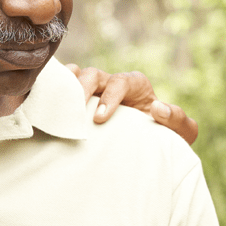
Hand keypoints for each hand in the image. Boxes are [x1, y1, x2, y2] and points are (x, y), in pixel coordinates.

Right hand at [66, 64, 198, 144]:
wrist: (148, 149)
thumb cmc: (165, 137)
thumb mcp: (182, 132)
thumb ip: (178, 120)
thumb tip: (157, 108)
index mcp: (136, 86)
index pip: (122, 81)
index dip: (110, 96)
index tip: (101, 118)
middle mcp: (112, 84)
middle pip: (93, 75)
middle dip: (83, 89)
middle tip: (75, 111)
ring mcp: (93, 92)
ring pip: (74, 78)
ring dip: (65, 89)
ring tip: (56, 106)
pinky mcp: (79, 103)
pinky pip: (62, 89)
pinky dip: (53, 92)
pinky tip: (43, 106)